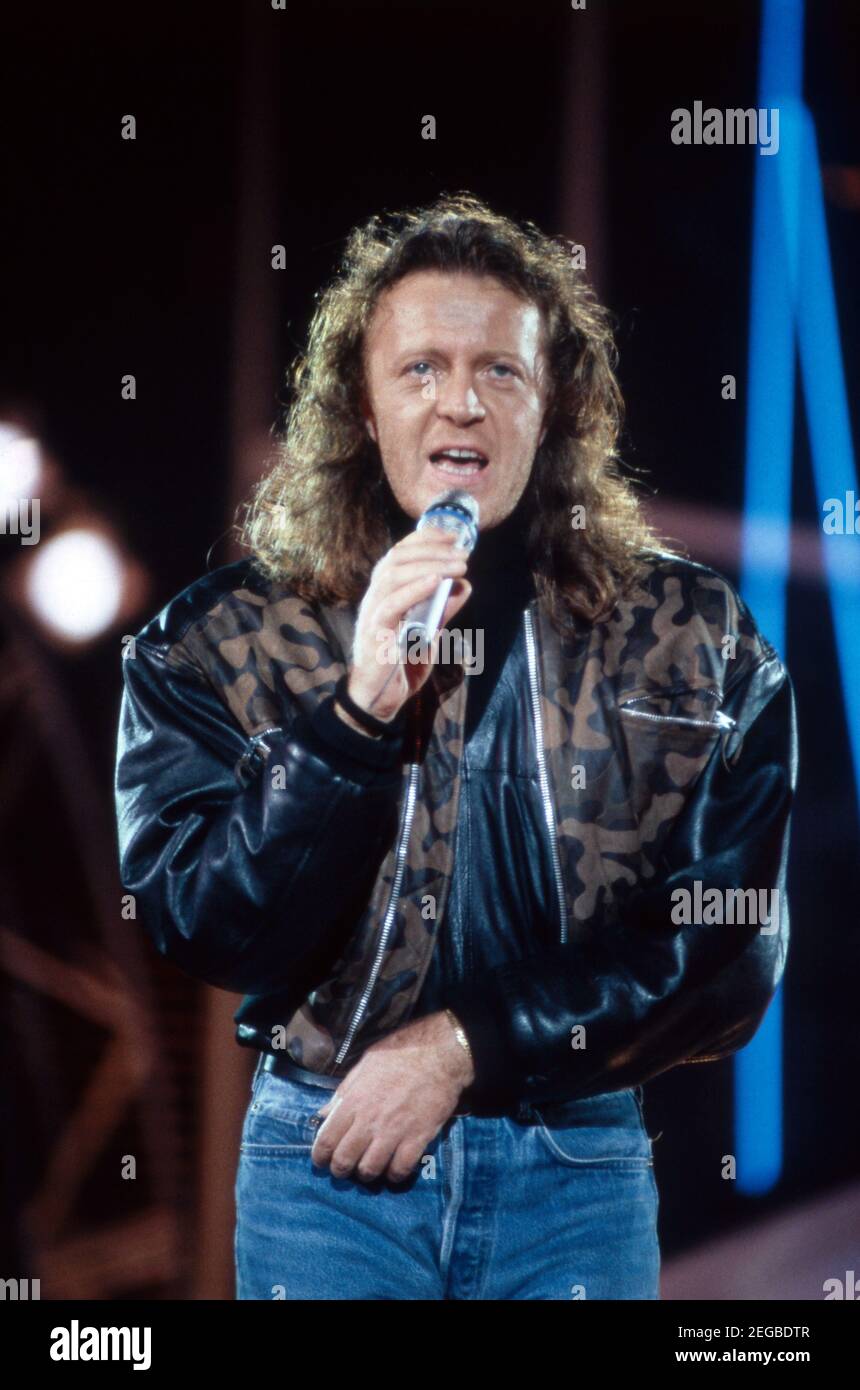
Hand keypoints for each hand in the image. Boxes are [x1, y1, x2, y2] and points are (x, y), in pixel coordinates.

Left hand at [310, 1011, 474, 1182]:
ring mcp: (394, 1131)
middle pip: (344, 1161)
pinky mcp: (418, 1138)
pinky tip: (394, 1167)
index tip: (322, 1160)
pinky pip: (400, 1169)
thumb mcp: (364, 1066)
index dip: (319, 1156)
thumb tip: (324, 1114)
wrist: (439, 1053)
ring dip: (367, 1174)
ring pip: (370, 1169)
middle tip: (345, 1168)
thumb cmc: (400, 1054)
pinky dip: (395, 1175)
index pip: (326, 1140)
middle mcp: (370, 1120)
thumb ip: (343, 1092)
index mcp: (353, 1101)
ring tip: (369, 1168)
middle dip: (340, 1170)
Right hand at [345, 526, 471, 723]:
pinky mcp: (374, 632)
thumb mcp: (429, 635)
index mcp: (385, 594)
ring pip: (394, 575)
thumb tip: (463, 586)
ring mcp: (372, 614)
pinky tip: (436, 581)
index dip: (424, 539)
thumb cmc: (399, 667)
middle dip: (432, 548)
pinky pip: (392, 604)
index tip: (452, 535)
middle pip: (397, 558)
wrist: (378, 701)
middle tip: (462, 550)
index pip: (399, 554)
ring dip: (429, 565)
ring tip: (458, 564)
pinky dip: (414, 589)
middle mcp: (375, 598)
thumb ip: (442, 611)